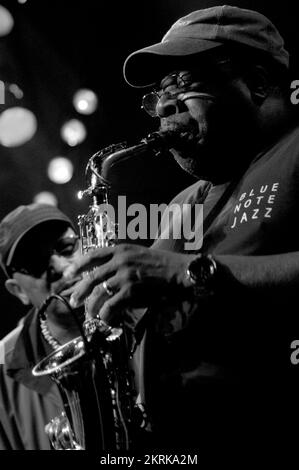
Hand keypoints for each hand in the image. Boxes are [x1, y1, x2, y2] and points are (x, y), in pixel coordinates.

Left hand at [63, 244, 194, 324]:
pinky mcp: (132, 290)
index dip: (77, 265)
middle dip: (80, 291)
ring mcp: (125, 275)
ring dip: (91, 306)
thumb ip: (121, 260)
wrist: (180, 271)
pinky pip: (112, 305)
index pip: (92, 255)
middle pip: (91, 276)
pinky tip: (106, 319)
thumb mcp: (138, 254)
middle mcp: (120, 260)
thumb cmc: (161, 265)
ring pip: (99, 293)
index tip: (68, 274)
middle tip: (74, 301)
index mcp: (121, 249)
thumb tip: (103, 275)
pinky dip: (106, 315)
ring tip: (90, 314)